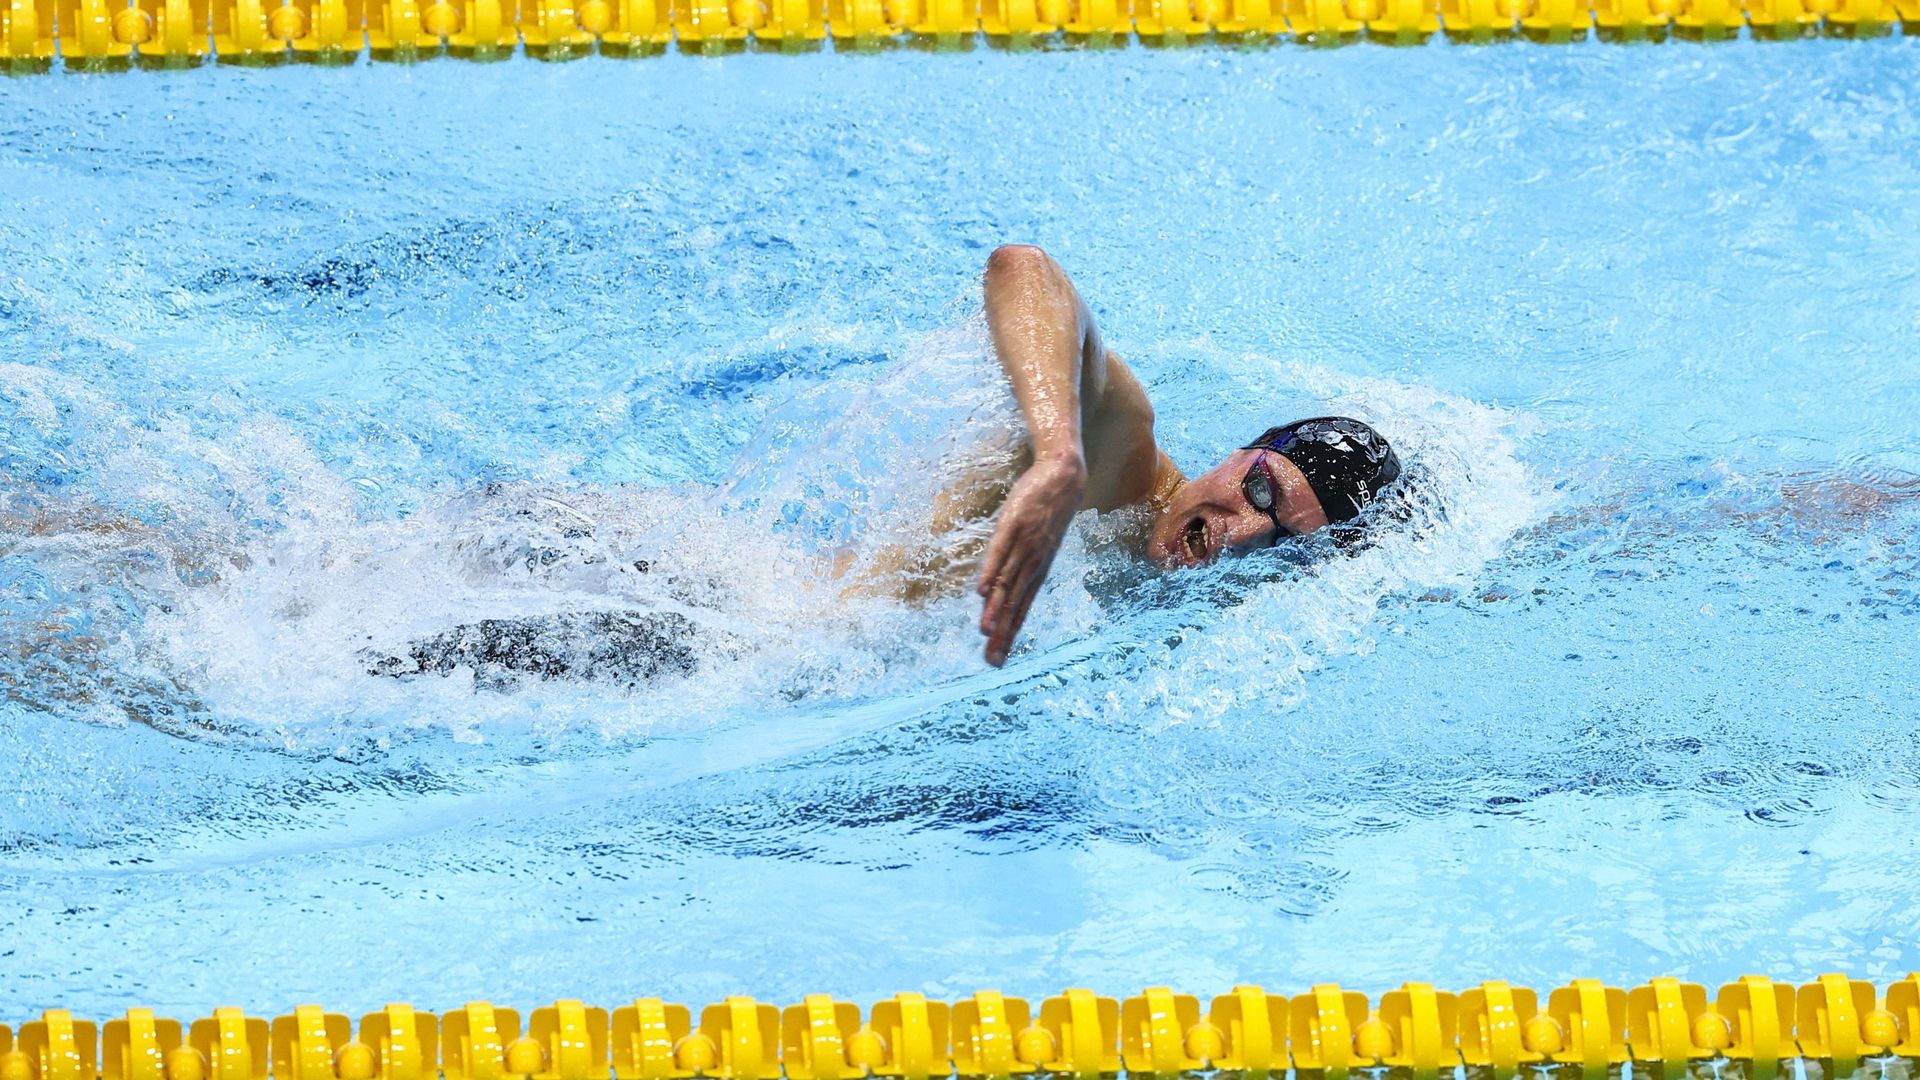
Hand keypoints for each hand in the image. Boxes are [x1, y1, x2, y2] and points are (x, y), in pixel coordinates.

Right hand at [976, 451, 1086, 666]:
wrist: (1064, 476)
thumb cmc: (1049, 509)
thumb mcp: (1041, 541)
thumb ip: (1026, 563)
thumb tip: (1011, 581)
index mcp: (1039, 569)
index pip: (1023, 608)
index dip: (1011, 634)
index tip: (999, 659)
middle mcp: (1032, 563)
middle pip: (1014, 604)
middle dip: (1002, 633)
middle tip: (991, 660)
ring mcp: (1022, 545)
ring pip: (1006, 582)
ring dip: (996, 608)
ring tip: (984, 631)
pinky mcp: (1011, 526)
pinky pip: (998, 553)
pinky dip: (989, 572)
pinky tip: (981, 591)